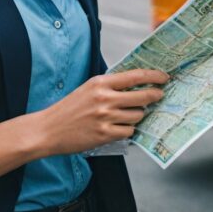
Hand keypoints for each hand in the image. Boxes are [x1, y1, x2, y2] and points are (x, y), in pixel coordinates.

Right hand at [34, 69, 168, 156]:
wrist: (49, 129)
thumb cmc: (69, 109)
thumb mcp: (88, 89)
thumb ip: (109, 86)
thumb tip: (135, 84)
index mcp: (100, 83)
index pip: (135, 76)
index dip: (153, 76)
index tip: (164, 77)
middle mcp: (104, 98)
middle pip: (142, 96)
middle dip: (154, 96)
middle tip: (159, 95)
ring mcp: (105, 117)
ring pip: (137, 115)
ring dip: (137, 115)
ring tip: (126, 115)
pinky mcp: (105, 134)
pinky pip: (129, 131)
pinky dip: (127, 130)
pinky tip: (118, 128)